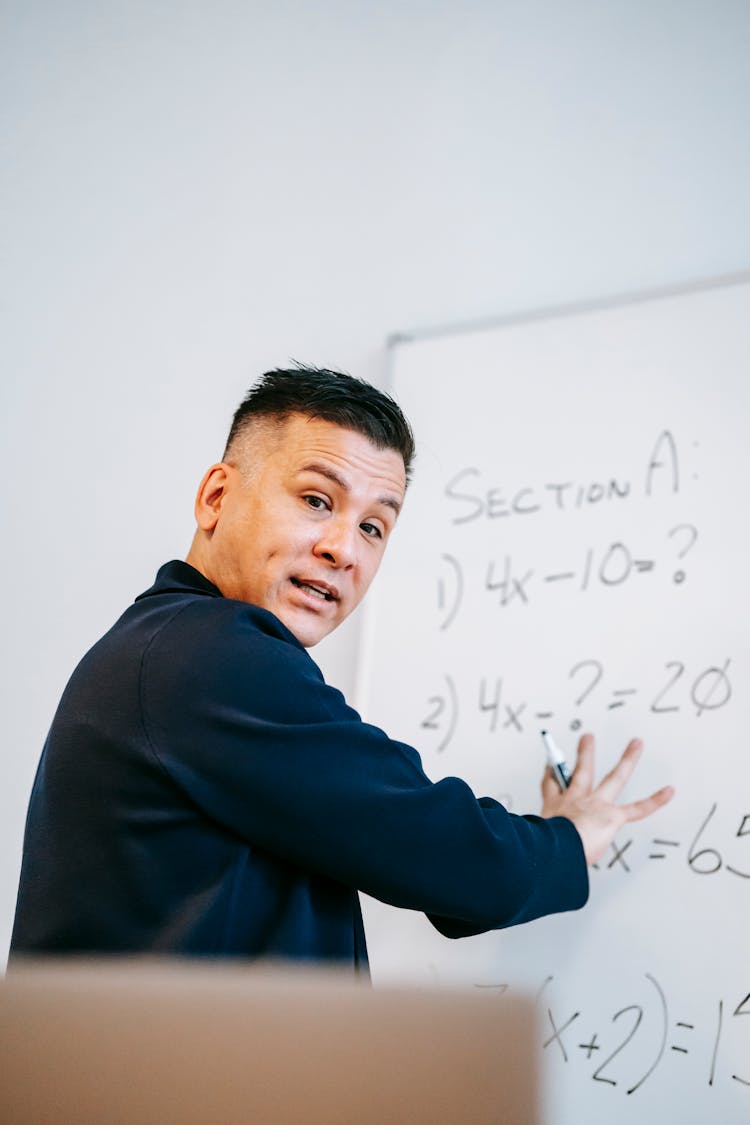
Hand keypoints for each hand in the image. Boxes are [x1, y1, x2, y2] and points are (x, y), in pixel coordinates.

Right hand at [541, 733, 674, 865]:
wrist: (556, 849)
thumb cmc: (545, 850)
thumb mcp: (537, 841)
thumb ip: (542, 844)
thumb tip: (537, 861)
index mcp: (554, 809)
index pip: (551, 787)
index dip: (550, 776)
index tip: (551, 768)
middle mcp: (575, 801)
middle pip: (581, 772)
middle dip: (585, 755)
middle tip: (588, 739)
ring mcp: (596, 805)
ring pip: (615, 778)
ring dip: (628, 760)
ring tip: (636, 744)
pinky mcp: (612, 816)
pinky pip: (638, 809)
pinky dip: (655, 800)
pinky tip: (669, 791)